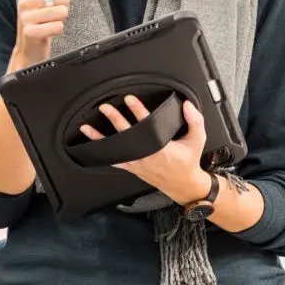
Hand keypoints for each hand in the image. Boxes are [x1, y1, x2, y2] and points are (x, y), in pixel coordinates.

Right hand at [11, 0, 69, 68]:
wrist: (28, 47)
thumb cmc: (36, 17)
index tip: (51, 3)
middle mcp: (23, 1)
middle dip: (63, 8)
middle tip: (52, 15)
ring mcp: (25, 17)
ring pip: (62, 12)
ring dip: (61, 20)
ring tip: (50, 23)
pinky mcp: (30, 32)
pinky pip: (57, 26)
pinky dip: (58, 30)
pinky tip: (49, 32)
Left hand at [80, 96, 211, 204]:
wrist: (182, 184)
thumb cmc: (188, 162)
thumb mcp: (197, 140)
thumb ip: (195, 120)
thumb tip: (186, 104)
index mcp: (162, 147)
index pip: (147, 124)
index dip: (138, 110)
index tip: (129, 99)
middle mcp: (146, 155)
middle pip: (127, 134)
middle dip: (115, 119)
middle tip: (106, 108)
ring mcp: (137, 162)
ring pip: (116, 148)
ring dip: (100, 137)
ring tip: (87, 128)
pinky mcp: (132, 167)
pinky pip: (115, 160)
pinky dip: (103, 152)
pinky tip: (92, 145)